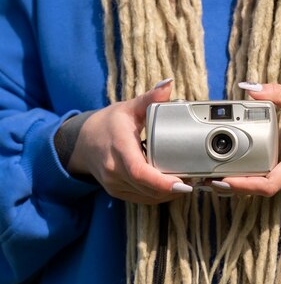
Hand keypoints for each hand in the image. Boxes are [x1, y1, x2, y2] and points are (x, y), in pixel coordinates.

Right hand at [62, 79, 191, 204]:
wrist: (82, 143)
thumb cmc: (108, 124)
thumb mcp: (128, 108)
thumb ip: (150, 98)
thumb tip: (168, 84)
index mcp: (118, 148)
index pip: (139, 172)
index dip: (161, 182)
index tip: (182, 184)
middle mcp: (114, 170)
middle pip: (147, 188)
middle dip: (173, 188)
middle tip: (195, 179)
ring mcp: (114, 184)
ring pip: (147, 197)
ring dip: (168, 193)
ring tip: (188, 182)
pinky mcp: (118, 192)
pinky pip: (142, 198)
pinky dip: (159, 195)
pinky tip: (173, 187)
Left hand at [210, 83, 280, 196]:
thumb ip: (277, 95)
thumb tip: (249, 88)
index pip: (269, 185)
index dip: (244, 185)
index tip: (223, 180)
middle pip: (263, 189)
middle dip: (236, 186)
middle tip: (208, 179)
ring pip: (268, 187)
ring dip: (244, 184)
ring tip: (218, 177)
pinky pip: (275, 181)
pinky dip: (256, 178)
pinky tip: (240, 170)